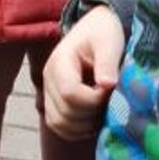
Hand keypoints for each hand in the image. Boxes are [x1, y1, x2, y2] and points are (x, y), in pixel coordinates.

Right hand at [42, 5, 124, 140]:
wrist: (95, 29)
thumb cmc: (103, 33)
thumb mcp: (108, 42)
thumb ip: (107, 63)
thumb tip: (106, 85)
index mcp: (59, 63)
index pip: (70, 94)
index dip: (94, 100)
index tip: (110, 90)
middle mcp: (48, 79)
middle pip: (64, 113)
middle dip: (92, 114)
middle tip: (109, 101)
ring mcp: (49, 92)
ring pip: (59, 124)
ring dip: (84, 126)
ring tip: (102, 111)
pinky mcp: (53, 102)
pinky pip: (59, 126)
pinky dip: (77, 130)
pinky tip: (93, 119)